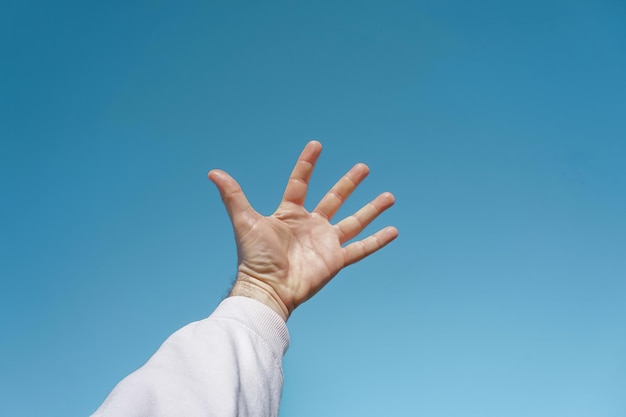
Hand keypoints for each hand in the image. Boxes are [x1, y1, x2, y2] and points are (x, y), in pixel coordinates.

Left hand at [208, 141, 397, 320]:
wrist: (268, 288)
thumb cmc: (254, 256)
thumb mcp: (244, 220)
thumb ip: (233, 195)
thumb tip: (213, 172)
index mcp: (290, 213)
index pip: (300, 182)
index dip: (307, 163)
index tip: (317, 144)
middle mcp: (311, 225)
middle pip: (335, 198)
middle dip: (349, 182)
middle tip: (363, 167)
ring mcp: (325, 242)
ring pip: (354, 221)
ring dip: (372, 209)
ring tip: (389, 196)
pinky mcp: (336, 260)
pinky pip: (361, 248)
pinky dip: (378, 241)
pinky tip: (394, 230)